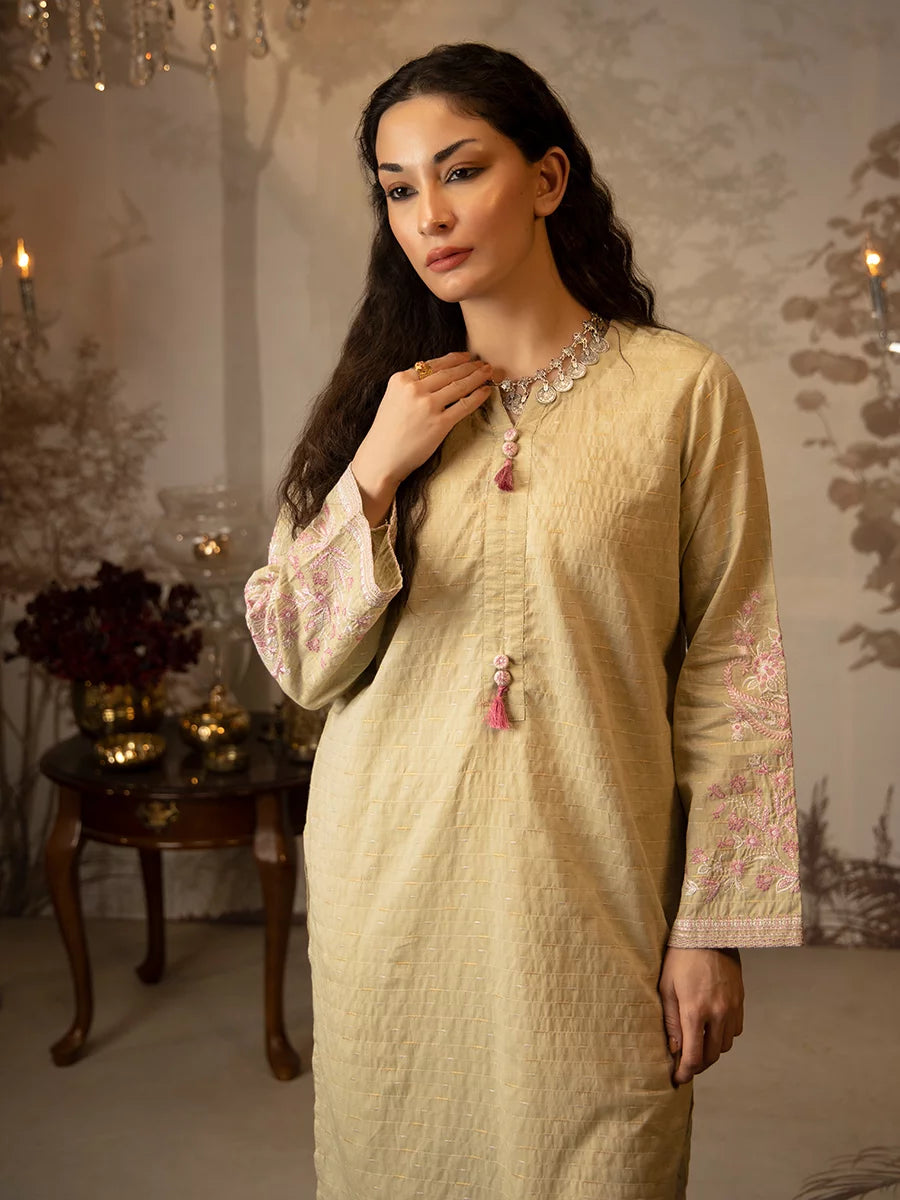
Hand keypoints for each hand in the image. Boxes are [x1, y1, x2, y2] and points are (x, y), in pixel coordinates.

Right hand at [352, 352, 492, 524]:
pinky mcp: (439, 424)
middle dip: (469, 366)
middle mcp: (414, 389)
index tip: (466, 356)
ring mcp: (428, 406)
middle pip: (449, 373)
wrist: (380, 458)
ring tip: (489, 373)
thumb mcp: (393, 399)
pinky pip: (464, 406)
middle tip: (484, 363)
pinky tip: (486, 391)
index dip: (454, 359)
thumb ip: (411, 387)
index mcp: (401, 380)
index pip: (433, 364)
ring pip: (459, 386)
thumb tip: (437, 378)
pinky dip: (477, 397)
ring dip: (477, 377)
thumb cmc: (387, 432)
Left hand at [658, 947, 743, 1085]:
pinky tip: (711, 1029)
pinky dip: (723, 1036)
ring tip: (697, 1047)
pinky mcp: (740, 1001)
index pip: (694, 1056)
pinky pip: (735, 1030)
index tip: (677, 1079)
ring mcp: (732, 1008)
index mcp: (695, 1010)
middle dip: (698, 1066)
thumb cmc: (680, 957)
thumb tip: (674, 1049)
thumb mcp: (666, 987)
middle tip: (685, 1067)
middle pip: (711, 1056)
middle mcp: (717, 1013)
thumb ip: (670, 1021)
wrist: (708, 932)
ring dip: (711, 1051)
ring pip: (724, 1045)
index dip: (685, 1072)